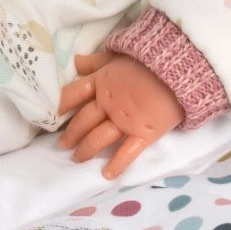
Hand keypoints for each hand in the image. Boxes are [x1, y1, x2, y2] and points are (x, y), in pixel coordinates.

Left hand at [56, 49, 182, 180]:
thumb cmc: (148, 59)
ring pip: (99, 138)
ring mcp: (124, 121)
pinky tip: (106, 174)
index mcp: (102, 83)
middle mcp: (108, 104)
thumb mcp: (118, 55)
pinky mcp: (143, 134)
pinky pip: (127, 152)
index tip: (54, 115)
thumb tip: (77, 61)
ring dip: (86, 150)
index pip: (74, 94)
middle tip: (61, 145)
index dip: (63, 105)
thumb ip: (97, 61)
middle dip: (71, 134)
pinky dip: (117, 164)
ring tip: (77, 159)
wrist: (176, 70)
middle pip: (84, 121)